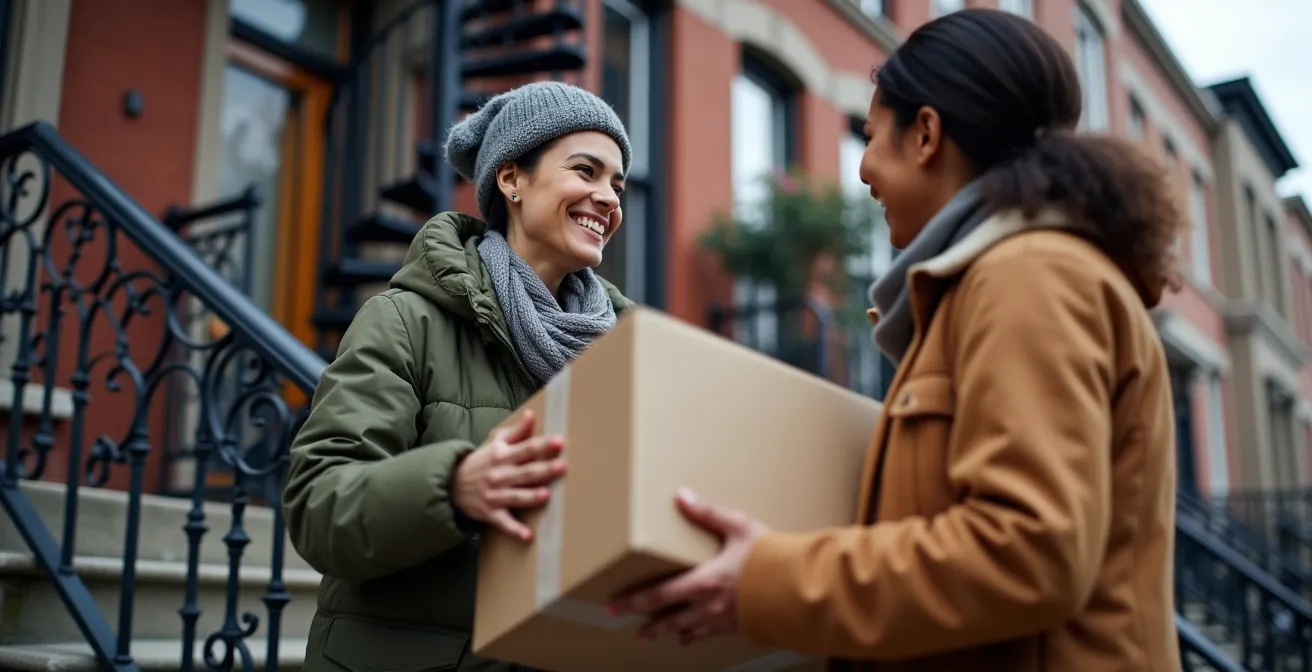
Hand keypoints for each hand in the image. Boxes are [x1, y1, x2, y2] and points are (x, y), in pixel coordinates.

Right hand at [452, 410, 564, 540]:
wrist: (452, 484)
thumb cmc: (481, 461)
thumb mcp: (495, 443)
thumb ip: (516, 431)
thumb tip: (532, 415)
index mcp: (502, 456)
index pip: (526, 449)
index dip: (543, 445)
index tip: (560, 441)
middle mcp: (500, 475)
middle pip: (525, 472)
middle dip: (543, 470)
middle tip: (561, 467)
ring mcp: (495, 495)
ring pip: (516, 496)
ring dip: (530, 497)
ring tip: (545, 495)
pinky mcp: (491, 513)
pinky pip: (504, 523)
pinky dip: (515, 530)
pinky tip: (528, 536)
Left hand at [608, 488, 768, 645]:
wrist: (798, 585)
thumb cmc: (769, 556)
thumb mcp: (737, 526)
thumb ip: (706, 513)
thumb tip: (681, 496)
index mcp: (702, 582)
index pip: (657, 595)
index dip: (632, 602)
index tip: (613, 606)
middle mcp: (707, 606)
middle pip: (668, 620)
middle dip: (648, 625)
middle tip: (632, 630)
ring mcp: (722, 620)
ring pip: (687, 631)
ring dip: (669, 633)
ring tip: (656, 636)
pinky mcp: (738, 627)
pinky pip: (710, 635)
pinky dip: (695, 636)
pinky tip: (691, 636)